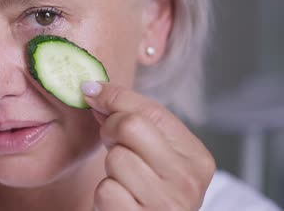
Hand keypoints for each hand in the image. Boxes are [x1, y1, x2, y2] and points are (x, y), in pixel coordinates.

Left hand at [81, 82, 214, 210]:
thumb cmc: (147, 191)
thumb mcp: (151, 153)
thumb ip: (132, 121)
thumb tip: (95, 90)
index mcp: (196, 157)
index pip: (153, 111)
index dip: (116, 97)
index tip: (92, 91)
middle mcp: (187, 180)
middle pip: (131, 126)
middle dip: (111, 129)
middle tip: (111, 143)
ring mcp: (166, 204)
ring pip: (116, 158)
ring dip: (109, 168)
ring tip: (123, 181)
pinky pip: (106, 190)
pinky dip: (105, 195)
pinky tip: (120, 202)